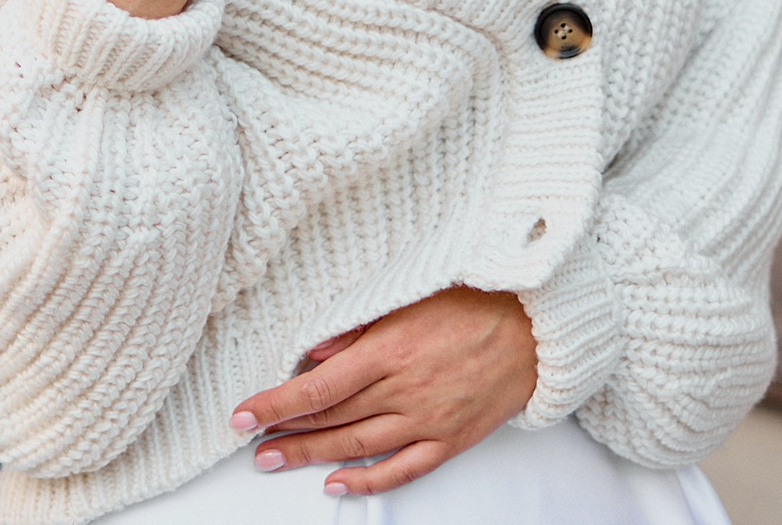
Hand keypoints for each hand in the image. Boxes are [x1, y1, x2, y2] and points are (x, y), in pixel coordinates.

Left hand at [230, 286, 536, 495]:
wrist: (538, 329)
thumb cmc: (475, 302)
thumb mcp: (410, 298)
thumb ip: (359, 328)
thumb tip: (313, 352)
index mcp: (390, 350)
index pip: (318, 386)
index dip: (275, 404)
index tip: (242, 415)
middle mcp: (405, 390)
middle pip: (332, 418)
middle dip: (285, 432)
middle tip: (251, 443)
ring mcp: (428, 420)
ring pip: (358, 446)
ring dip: (312, 456)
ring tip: (276, 460)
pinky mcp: (450, 439)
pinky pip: (403, 468)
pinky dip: (368, 481)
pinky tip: (337, 484)